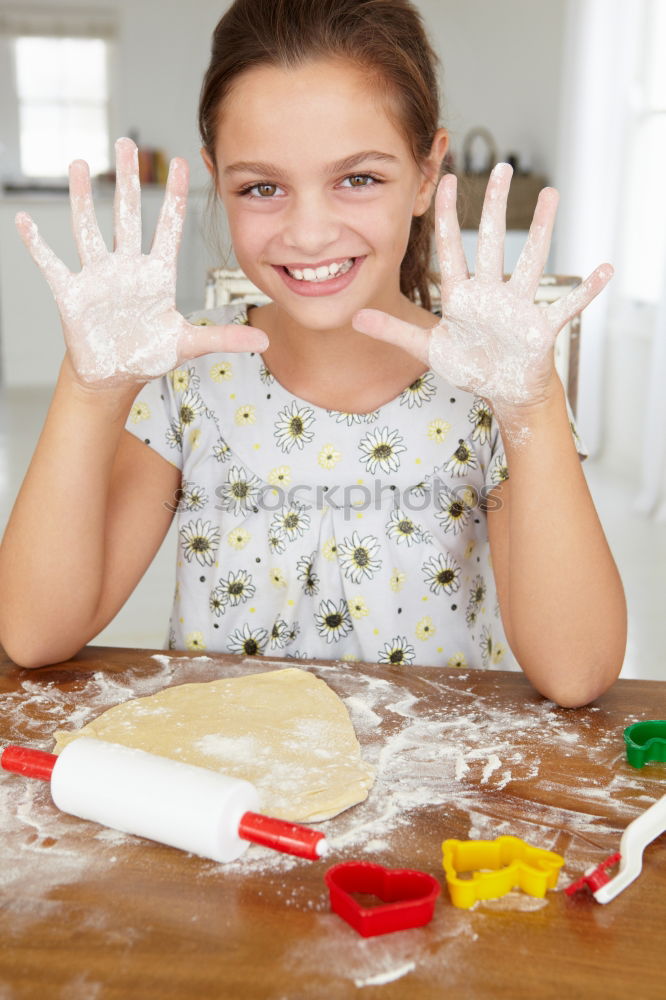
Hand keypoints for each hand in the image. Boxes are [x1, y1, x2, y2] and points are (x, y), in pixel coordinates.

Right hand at [15, 137, 267, 388]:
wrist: (115, 375)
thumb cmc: (150, 354)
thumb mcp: (188, 344)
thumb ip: (224, 337)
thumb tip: (265, 338)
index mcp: (156, 275)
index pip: (168, 227)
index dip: (174, 197)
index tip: (181, 160)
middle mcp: (127, 267)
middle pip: (128, 216)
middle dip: (128, 180)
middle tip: (126, 142)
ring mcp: (98, 277)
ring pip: (89, 229)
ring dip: (82, 198)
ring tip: (79, 164)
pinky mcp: (71, 293)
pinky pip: (51, 263)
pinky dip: (37, 245)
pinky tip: (24, 221)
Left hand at [353, 163, 611, 433]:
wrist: (503, 390)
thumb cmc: (470, 365)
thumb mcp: (429, 348)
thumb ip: (394, 331)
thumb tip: (356, 317)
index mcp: (463, 296)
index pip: (452, 248)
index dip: (446, 216)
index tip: (443, 179)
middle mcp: (491, 294)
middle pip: (493, 243)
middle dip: (495, 206)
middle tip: (500, 168)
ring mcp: (519, 307)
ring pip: (532, 261)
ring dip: (542, 230)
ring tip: (552, 195)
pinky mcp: (541, 327)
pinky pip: (567, 306)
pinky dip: (587, 291)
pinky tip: (604, 270)